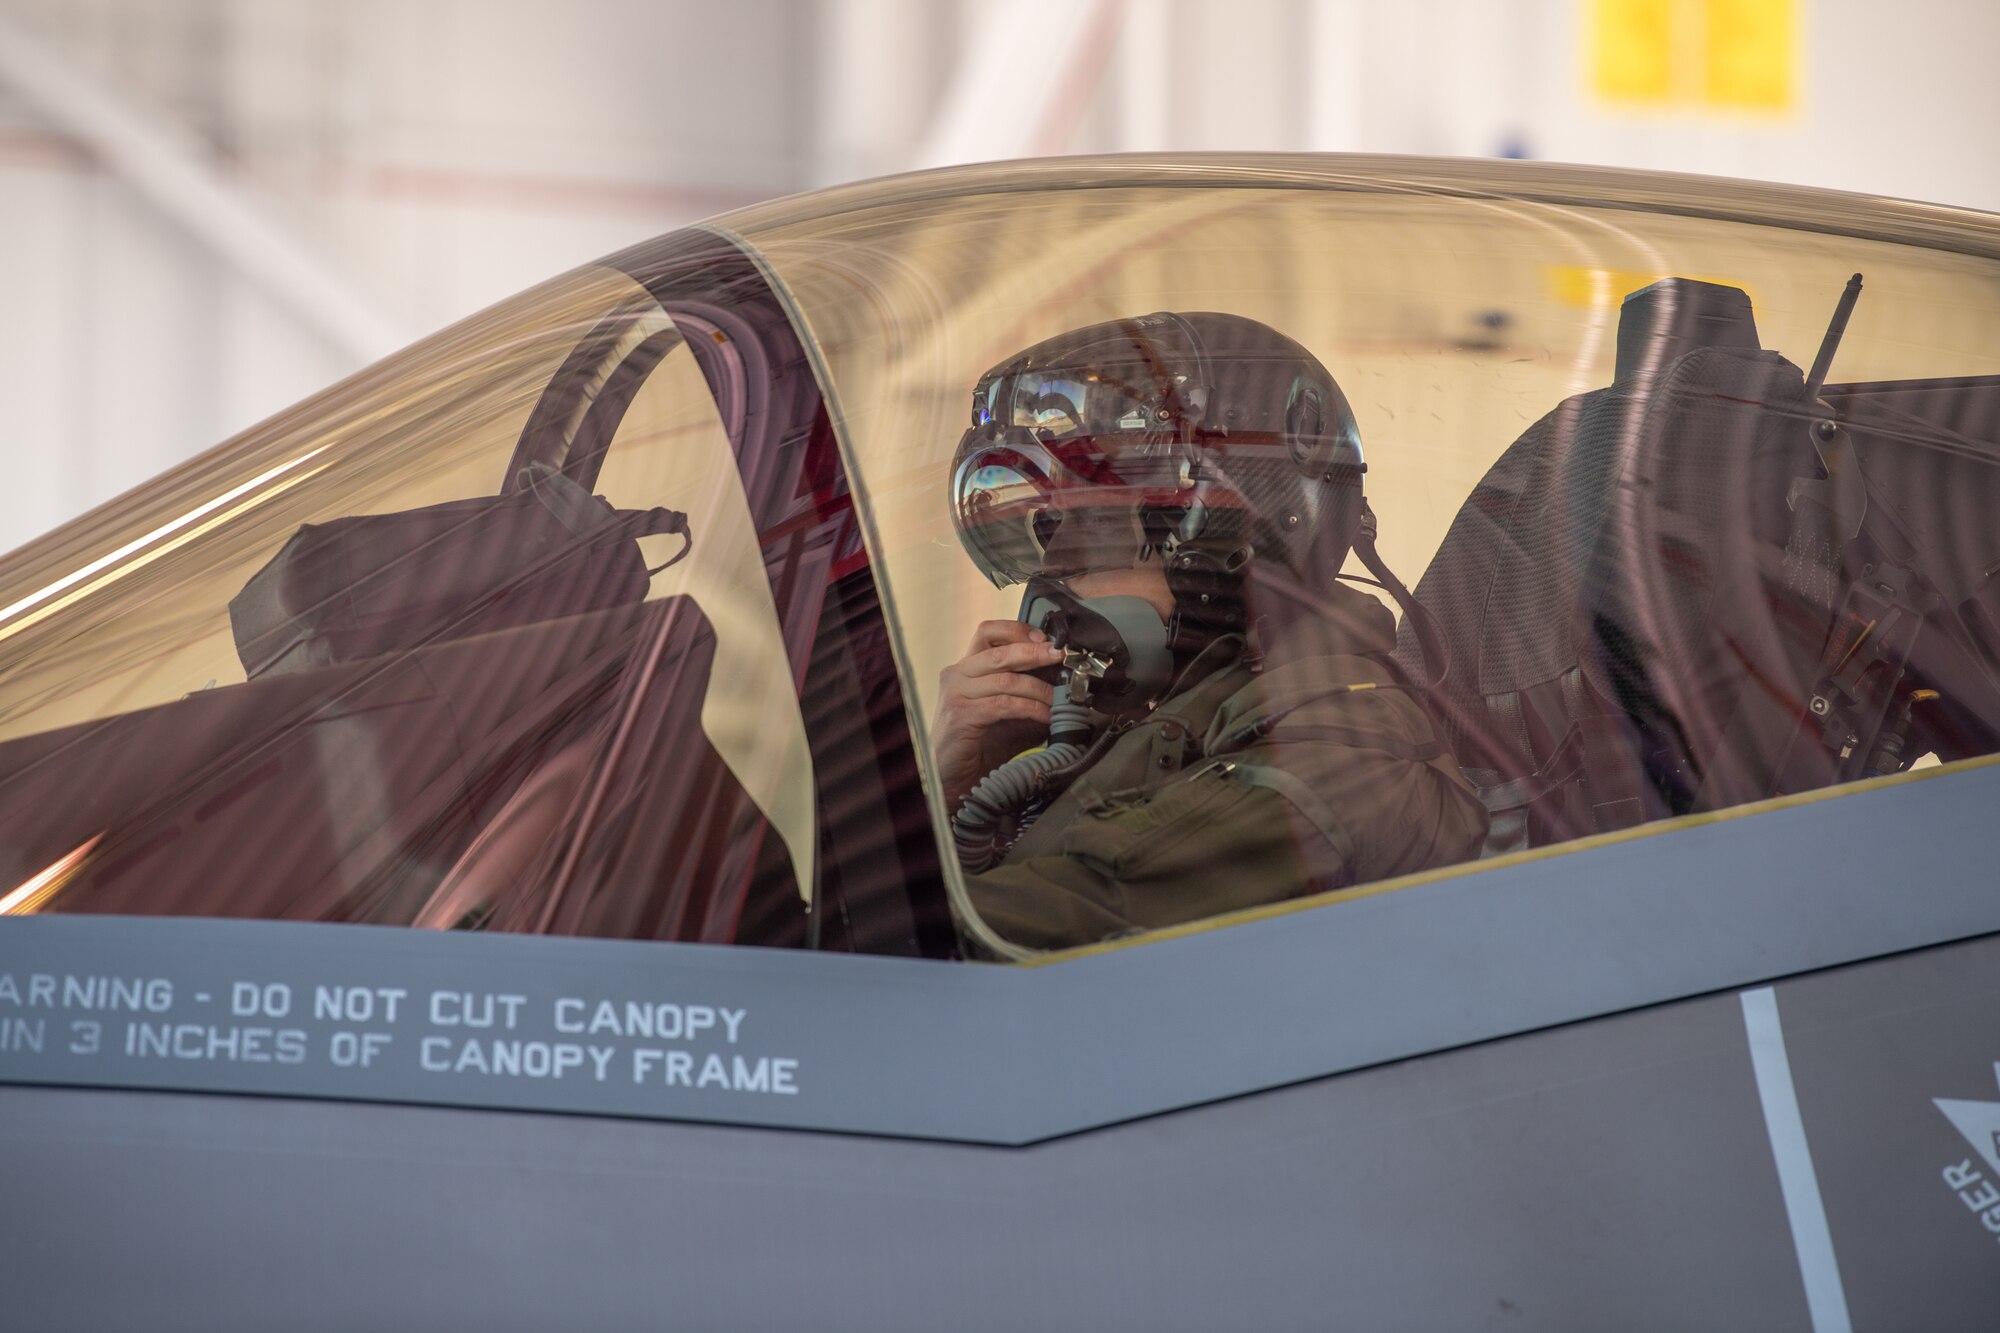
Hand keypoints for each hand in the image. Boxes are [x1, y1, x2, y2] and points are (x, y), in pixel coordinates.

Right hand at [934, 619, 1062, 814]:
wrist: (956, 777)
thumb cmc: (982, 744)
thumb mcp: (1011, 713)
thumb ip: (1031, 695)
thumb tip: (1066, 687)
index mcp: (967, 667)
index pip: (989, 632)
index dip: (1018, 630)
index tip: (1046, 639)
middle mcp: (957, 674)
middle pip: (1000, 650)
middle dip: (1036, 652)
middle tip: (1060, 655)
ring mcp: (956, 693)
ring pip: (1005, 679)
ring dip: (1039, 688)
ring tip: (1059, 698)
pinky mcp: (961, 715)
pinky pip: (1003, 705)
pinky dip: (1030, 709)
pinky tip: (1046, 717)